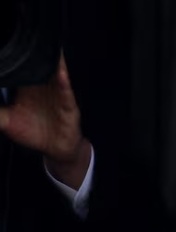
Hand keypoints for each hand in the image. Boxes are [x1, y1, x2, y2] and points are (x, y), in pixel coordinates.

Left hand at [0, 53, 91, 188]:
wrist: (56, 150)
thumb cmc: (33, 133)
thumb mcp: (7, 122)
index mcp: (26, 88)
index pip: (20, 67)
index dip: (16, 56)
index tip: (9, 41)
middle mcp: (42, 88)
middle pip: (39, 66)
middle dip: (37, 53)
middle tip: (33, 37)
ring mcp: (56, 95)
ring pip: (54, 75)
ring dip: (54, 62)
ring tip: (51, 48)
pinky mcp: (68, 106)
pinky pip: (66, 92)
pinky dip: (63, 83)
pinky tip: (60, 74)